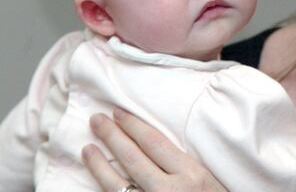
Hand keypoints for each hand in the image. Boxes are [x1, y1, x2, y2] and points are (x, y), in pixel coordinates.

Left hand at [83, 107, 227, 191]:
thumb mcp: (208, 181)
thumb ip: (184, 167)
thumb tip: (153, 147)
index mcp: (191, 175)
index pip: (154, 142)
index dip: (133, 125)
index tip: (118, 113)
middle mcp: (170, 191)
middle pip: (133, 158)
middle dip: (112, 136)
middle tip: (96, 120)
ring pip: (118, 184)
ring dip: (99, 165)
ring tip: (87, 149)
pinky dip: (106, 191)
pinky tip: (97, 182)